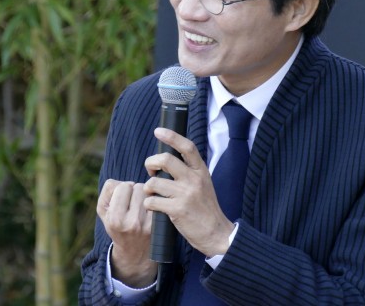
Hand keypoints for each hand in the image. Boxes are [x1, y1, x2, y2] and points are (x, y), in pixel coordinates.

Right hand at [97, 179, 156, 286]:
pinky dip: (154, 201)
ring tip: (140, 205)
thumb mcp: (104, 210)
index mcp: (115, 219)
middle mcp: (132, 223)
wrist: (133, 251)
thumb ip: (108, 191)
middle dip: (135, 190)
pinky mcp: (159, 224)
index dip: (122, 188)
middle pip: (138, 187)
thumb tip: (125, 182)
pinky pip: (158, 201)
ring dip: (145, 194)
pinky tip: (149, 210)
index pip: (123, 186)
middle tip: (132, 201)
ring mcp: (147, 224)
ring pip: (149, 192)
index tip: (122, 197)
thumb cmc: (117, 225)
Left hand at [143, 128, 234, 256]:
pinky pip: (152, 201)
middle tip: (150, 171)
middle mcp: (194, 180)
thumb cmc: (205, 208)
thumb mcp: (203, 184)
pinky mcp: (177, 209)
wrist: (216, 233)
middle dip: (151, 162)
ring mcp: (186, 194)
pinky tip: (154, 207)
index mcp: (201, 171)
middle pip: (166, 159)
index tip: (158, 131)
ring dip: (148, 188)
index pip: (187, 147)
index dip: (171, 136)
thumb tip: (166, 160)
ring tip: (153, 194)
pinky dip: (148, 204)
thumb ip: (189, 171)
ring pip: (154, 183)